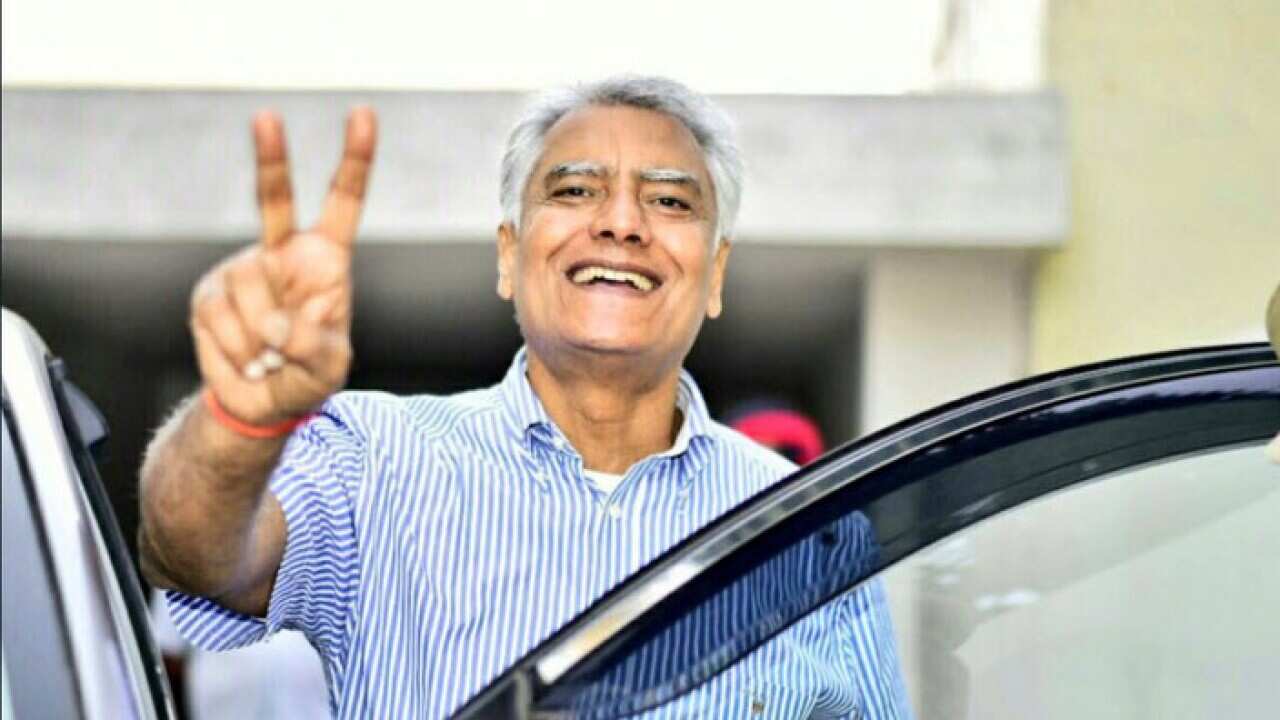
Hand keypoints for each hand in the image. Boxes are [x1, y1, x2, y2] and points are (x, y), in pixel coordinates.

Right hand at [189, 108, 376, 425]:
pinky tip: (248, 359)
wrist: (260, 404)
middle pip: (273, 199)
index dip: (355, 160)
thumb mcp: (329, 368)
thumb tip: (274, 324)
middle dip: (271, 157)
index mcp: (325, 259)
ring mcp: (243, 270)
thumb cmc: (307, 376)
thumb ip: (313, 346)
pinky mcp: (209, 295)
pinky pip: (220, 316)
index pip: (343, 202)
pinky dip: (237, 349)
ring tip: (271, 357)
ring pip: (250, 286)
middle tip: (267, 117)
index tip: (361, 114)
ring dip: (262, 338)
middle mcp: (282, 253)